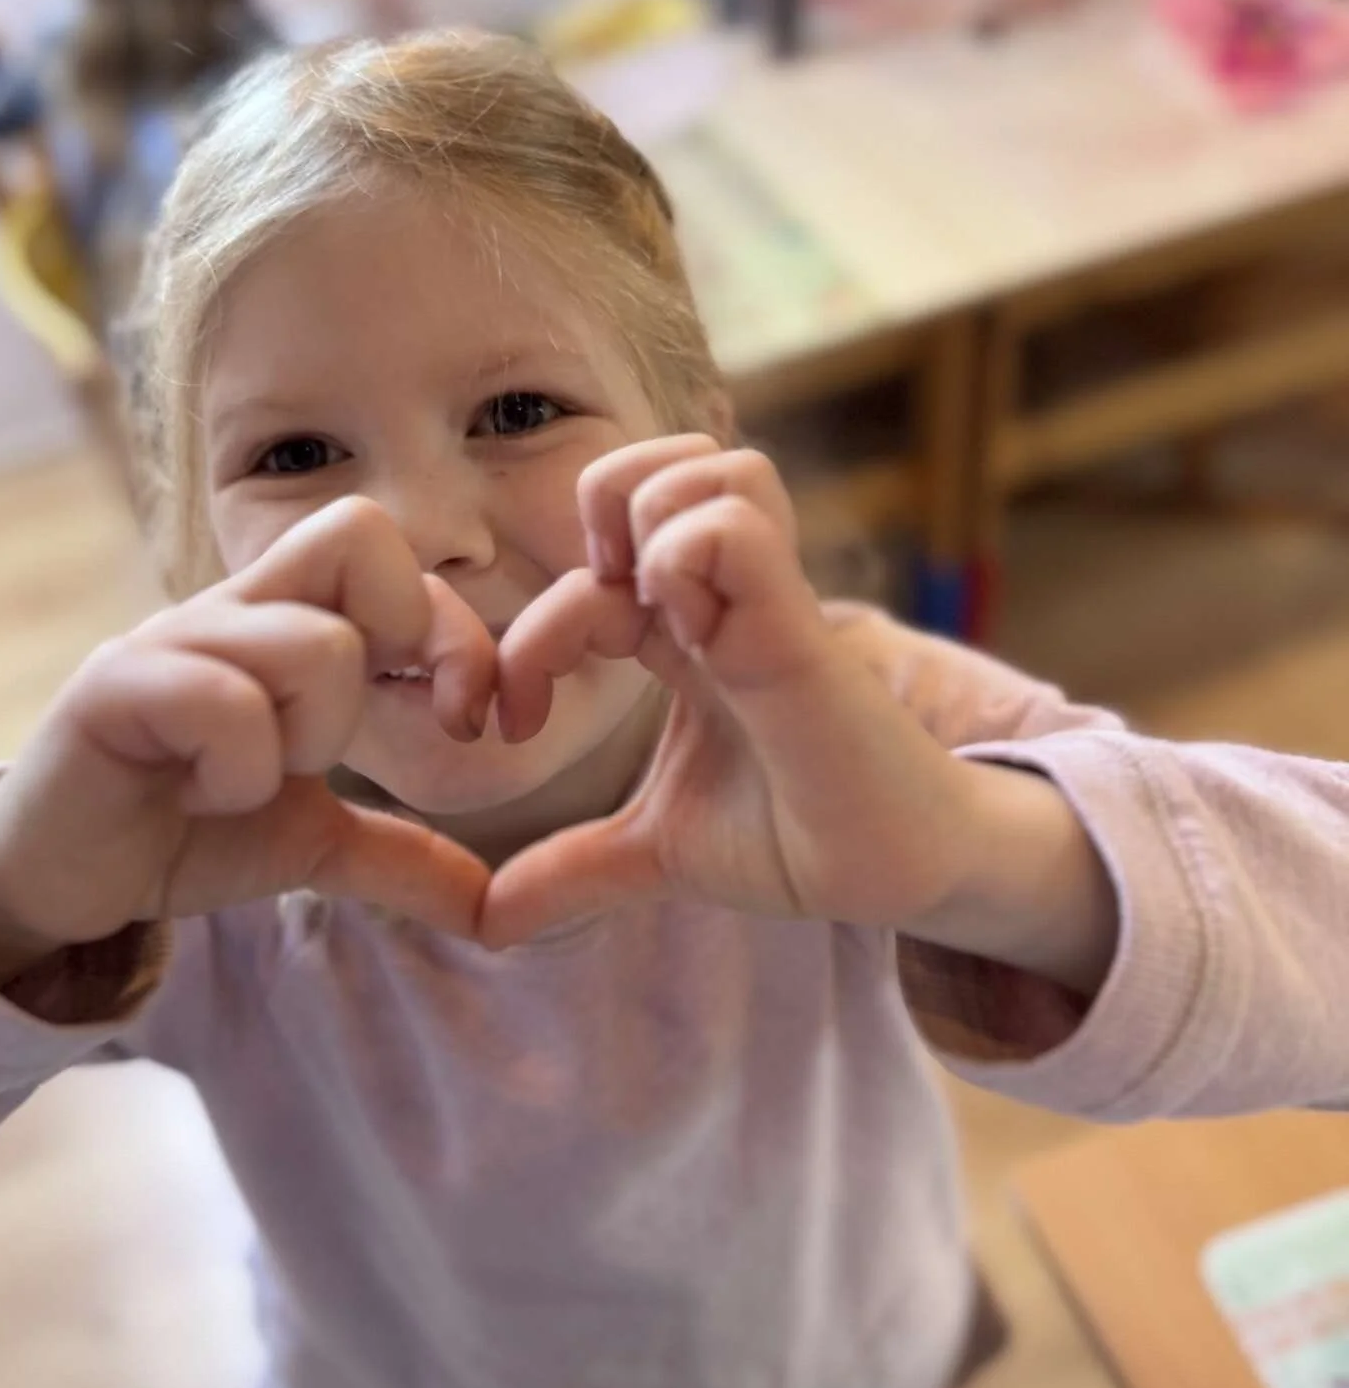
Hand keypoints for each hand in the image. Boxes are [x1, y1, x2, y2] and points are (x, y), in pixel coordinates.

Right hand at [0, 500, 496, 983]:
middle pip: (361, 534)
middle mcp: (234, 608)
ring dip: (312, 736)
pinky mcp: (114, 687)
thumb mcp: (314, 844)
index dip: (460, 633)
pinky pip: (225, 704)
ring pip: (314, 642)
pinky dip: (239, 772)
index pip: (395, 555)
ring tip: (254, 781)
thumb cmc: (185, 829)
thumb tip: (494, 908)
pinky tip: (203, 797)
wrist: (61, 877)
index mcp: (287, 620)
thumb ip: (402, 858)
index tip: (469, 722)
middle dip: (409, 641)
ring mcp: (172, 639)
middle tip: (373, 738)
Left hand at [482, 437, 981, 948]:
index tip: (512, 725)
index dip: (527, 633)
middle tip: (590, 631)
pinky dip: (688, 558)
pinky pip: (738, 529)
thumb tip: (492, 920)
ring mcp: (768, 605)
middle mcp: (726, 601)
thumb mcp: (657, 850)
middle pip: (656, 468)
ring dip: (652, 527)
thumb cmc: (795, 837)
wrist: (896, 876)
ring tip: (651, 619)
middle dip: (596, 521)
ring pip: (715, 470)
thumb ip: (576, 869)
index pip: (588, 569)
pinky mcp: (800, 634)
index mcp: (687, 632)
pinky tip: (687, 637)